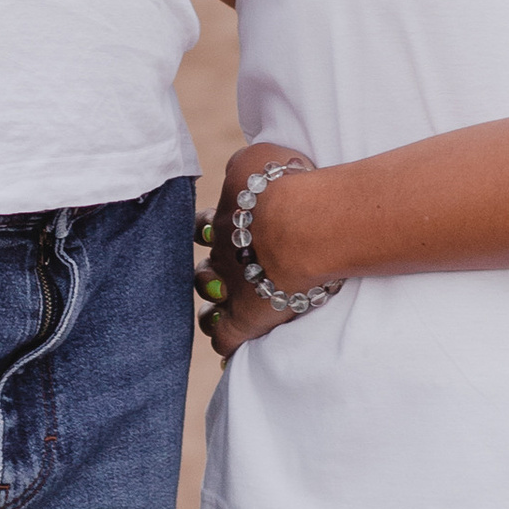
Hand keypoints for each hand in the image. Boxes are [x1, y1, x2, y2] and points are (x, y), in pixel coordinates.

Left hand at [196, 139, 311, 364]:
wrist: (303, 224)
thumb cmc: (287, 185)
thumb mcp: (260, 158)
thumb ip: (248, 164)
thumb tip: (248, 169)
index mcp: (227, 216)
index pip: (205, 226)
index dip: (211, 230)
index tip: (220, 231)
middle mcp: (223, 252)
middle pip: (205, 265)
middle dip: (213, 270)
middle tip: (227, 272)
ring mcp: (232, 287)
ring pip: (208, 303)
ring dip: (213, 307)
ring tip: (221, 311)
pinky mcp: (246, 318)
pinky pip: (225, 339)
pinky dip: (226, 344)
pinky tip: (230, 350)